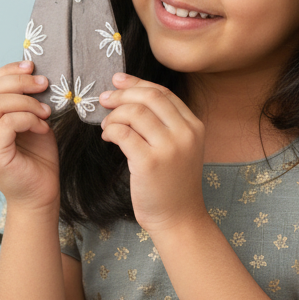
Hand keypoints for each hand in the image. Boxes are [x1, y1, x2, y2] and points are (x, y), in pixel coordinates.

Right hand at [0, 61, 59, 210]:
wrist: (40, 194)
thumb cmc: (37, 159)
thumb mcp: (31, 121)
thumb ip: (24, 100)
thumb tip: (32, 72)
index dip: (9, 71)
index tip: (33, 67)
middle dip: (20, 82)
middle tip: (44, 84)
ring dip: (27, 102)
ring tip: (46, 112)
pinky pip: (8, 122)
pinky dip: (30, 119)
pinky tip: (43, 127)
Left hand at [98, 73, 206, 233]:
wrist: (179, 219)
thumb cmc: (173, 184)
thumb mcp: (180, 149)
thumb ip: (165, 125)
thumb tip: (131, 97)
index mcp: (194, 126)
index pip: (163, 93)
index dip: (137, 83)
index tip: (117, 81)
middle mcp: (185, 133)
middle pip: (149, 97)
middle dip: (121, 94)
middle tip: (104, 99)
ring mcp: (169, 148)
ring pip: (134, 112)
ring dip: (114, 115)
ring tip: (106, 126)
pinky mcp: (150, 162)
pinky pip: (123, 133)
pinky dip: (111, 131)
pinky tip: (107, 138)